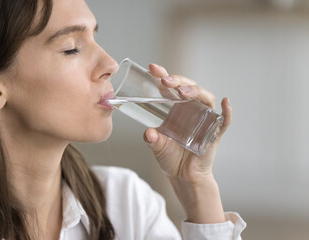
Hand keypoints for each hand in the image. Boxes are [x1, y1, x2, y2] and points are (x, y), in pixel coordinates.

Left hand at [144, 63, 231, 222]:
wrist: (183, 176)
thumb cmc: (170, 157)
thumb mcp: (156, 145)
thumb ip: (152, 139)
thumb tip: (150, 133)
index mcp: (175, 108)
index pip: (171, 87)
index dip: (164, 75)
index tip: (153, 68)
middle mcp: (191, 109)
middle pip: (188, 87)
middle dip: (178, 81)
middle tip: (165, 81)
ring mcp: (204, 119)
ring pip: (205, 98)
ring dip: (196, 91)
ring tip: (183, 92)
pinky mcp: (215, 132)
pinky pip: (224, 120)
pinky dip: (227, 111)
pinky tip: (226, 103)